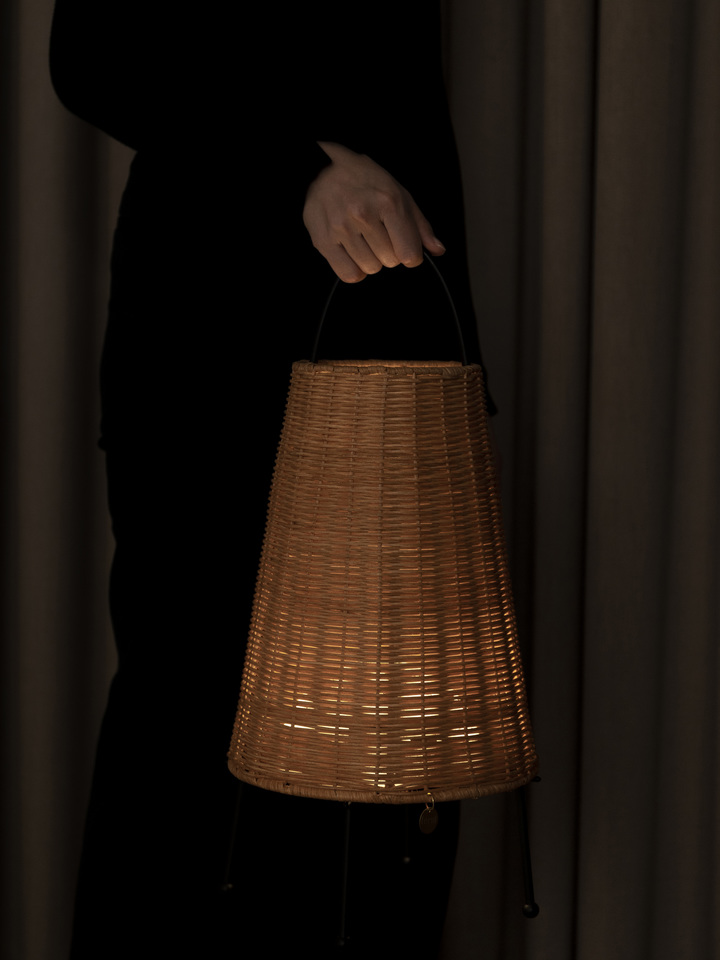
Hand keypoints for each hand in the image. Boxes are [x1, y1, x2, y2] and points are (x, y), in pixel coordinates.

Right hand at [303, 141, 444, 282]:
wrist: (322, 169)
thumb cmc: (365, 181)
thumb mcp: (399, 194)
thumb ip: (419, 225)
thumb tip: (438, 250)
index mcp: (388, 201)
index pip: (410, 254)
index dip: (410, 255)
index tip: (403, 246)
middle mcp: (364, 214)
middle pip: (390, 262)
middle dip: (389, 253)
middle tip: (377, 235)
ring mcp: (341, 228)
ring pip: (370, 269)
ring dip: (371, 260)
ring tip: (362, 239)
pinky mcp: (323, 240)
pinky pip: (349, 274)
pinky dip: (355, 270)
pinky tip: (353, 253)